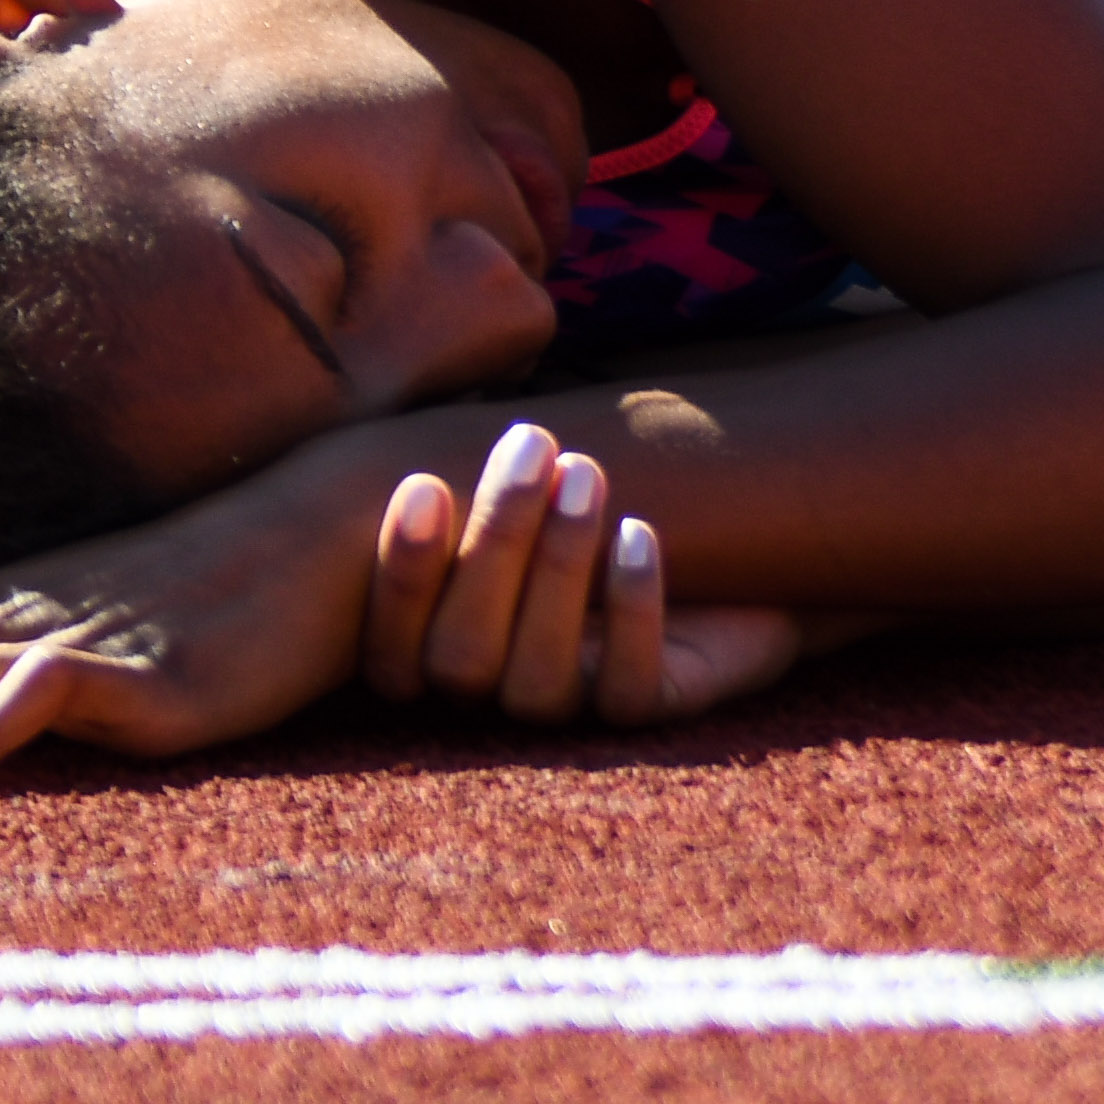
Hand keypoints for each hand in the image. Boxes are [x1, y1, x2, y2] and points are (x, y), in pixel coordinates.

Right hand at [360, 422, 800, 723]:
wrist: (713, 550)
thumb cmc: (579, 502)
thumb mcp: (519, 486)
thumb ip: (461, 473)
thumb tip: (416, 394)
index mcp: (435, 647)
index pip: (390, 648)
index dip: (402, 578)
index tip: (423, 483)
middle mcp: (491, 691)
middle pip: (462, 658)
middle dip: (495, 546)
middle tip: (534, 443)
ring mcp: (565, 708)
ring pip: (539, 680)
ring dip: (559, 567)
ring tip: (586, 473)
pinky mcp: (643, 708)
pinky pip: (627, 692)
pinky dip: (632, 613)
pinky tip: (637, 535)